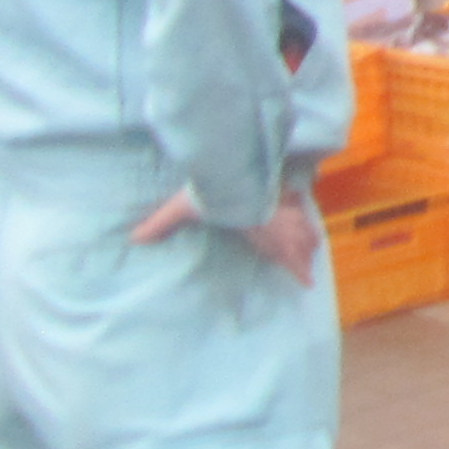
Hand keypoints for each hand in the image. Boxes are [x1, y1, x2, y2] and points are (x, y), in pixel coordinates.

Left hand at [131, 188, 322, 286]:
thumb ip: (160, 225)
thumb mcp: (182, 210)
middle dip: (306, 257)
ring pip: (305, 225)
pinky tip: (302, 204)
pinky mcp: (281, 189)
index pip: (286, 257)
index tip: (309, 283)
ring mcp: (282, 206)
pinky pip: (300, 203)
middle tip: (310, 268)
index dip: (300, 271)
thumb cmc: (211, 194)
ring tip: (314, 244)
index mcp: (258, 234)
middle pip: (301, 243)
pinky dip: (304, 209)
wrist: (230, 166)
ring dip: (310, 237)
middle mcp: (276, 224)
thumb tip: (134, 239)